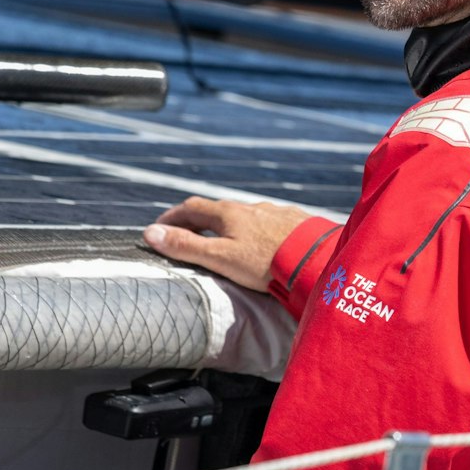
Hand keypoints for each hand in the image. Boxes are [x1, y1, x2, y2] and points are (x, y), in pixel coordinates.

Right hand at [144, 197, 312, 291]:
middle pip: (218, 210)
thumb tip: (151, 233)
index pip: (191, 208)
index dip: (172, 218)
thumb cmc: (266, 262)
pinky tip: (262, 243)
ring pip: (246, 216)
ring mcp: (276, 213)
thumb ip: (187, 246)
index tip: (159, 228)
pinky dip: (255, 230)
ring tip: (223, 240)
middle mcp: (252, 207)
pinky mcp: (297, 223)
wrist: (318, 260)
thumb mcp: (220, 257)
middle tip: (186, 235)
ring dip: (228, 225)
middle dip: (198, 221)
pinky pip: (270, 223)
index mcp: (229, 213)